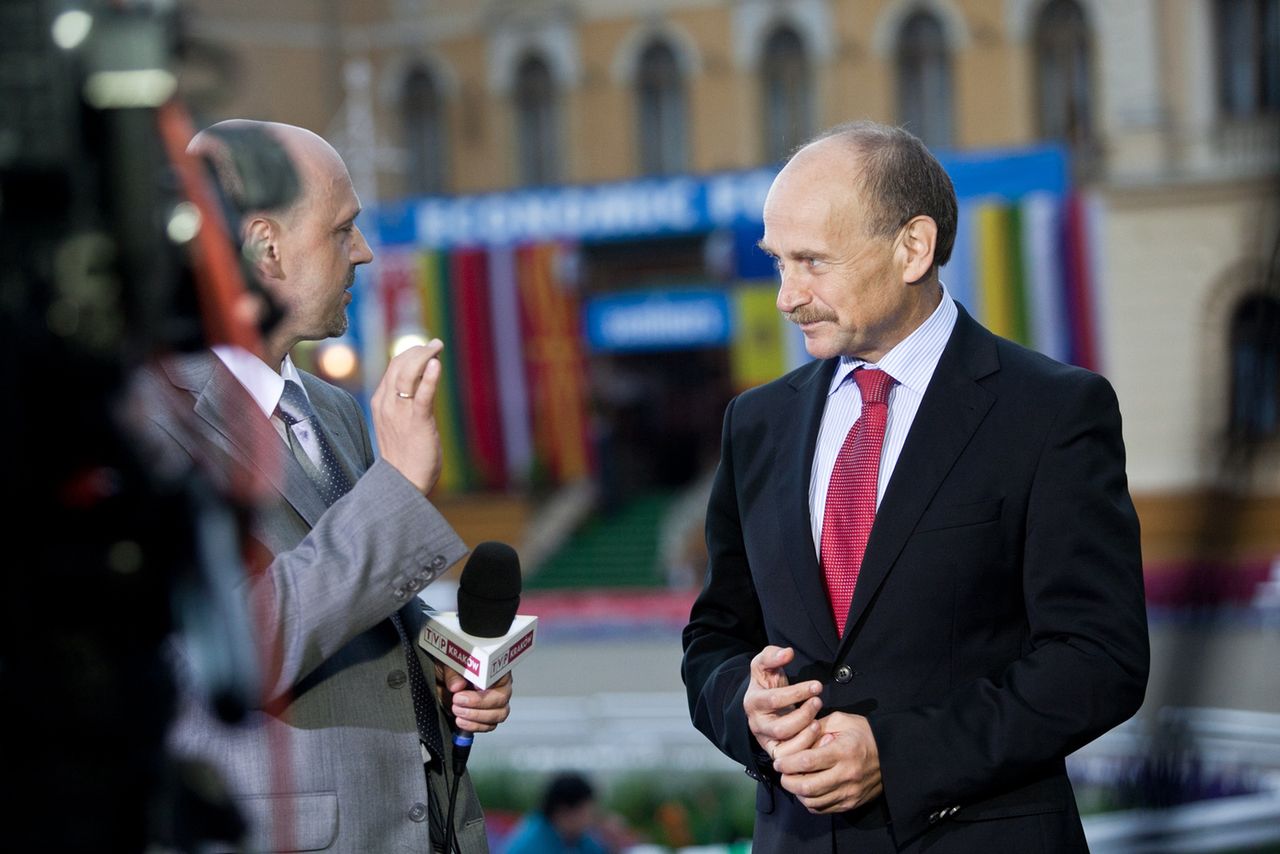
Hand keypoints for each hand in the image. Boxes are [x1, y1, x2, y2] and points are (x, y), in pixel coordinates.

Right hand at [370, 341, 443, 494]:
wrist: (403, 482)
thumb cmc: (405, 453)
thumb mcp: (399, 422)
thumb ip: (405, 403)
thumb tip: (421, 384)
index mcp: (381, 402)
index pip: (393, 367)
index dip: (411, 354)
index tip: (427, 349)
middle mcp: (387, 404)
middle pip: (399, 365)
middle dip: (418, 351)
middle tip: (436, 344)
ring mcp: (400, 413)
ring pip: (408, 375)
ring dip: (424, 357)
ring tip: (437, 347)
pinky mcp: (417, 423)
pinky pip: (422, 396)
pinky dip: (429, 379)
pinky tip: (437, 365)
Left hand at [438, 667, 512, 733]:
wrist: (442, 682)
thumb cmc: (451, 668)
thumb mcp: (448, 664)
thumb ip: (453, 673)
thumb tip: (457, 685)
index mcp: (494, 667)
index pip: (499, 676)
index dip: (486, 684)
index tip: (469, 687)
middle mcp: (499, 685)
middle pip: (501, 698)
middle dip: (478, 702)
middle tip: (458, 700)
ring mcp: (495, 703)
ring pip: (498, 714)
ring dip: (476, 716)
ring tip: (457, 711)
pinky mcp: (487, 717)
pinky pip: (489, 726)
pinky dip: (474, 726)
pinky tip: (461, 721)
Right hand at [744, 646, 822, 761]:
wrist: (766, 702)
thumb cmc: (767, 681)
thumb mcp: (765, 663)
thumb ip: (773, 654)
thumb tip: (787, 653)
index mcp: (752, 702)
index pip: (773, 699)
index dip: (797, 692)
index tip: (817, 685)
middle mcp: (756, 724)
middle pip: (781, 728)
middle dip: (804, 715)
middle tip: (819, 702)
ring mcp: (766, 740)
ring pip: (787, 747)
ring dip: (807, 735)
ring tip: (819, 721)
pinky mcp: (776, 751)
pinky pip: (791, 758)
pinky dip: (807, 749)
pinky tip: (820, 735)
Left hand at [773, 712, 881, 813]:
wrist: (892, 754)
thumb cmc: (864, 734)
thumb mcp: (841, 721)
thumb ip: (817, 727)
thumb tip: (795, 738)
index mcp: (843, 752)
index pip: (807, 762)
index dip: (787, 763)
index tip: (779, 761)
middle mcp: (846, 775)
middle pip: (807, 787)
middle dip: (788, 781)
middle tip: (782, 773)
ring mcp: (849, 792)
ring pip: (813, 801)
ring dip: (797, 793)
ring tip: (793, 780)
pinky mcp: (851, 803)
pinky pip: (823, 809)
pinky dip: (810, 801)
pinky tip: (808, 790)